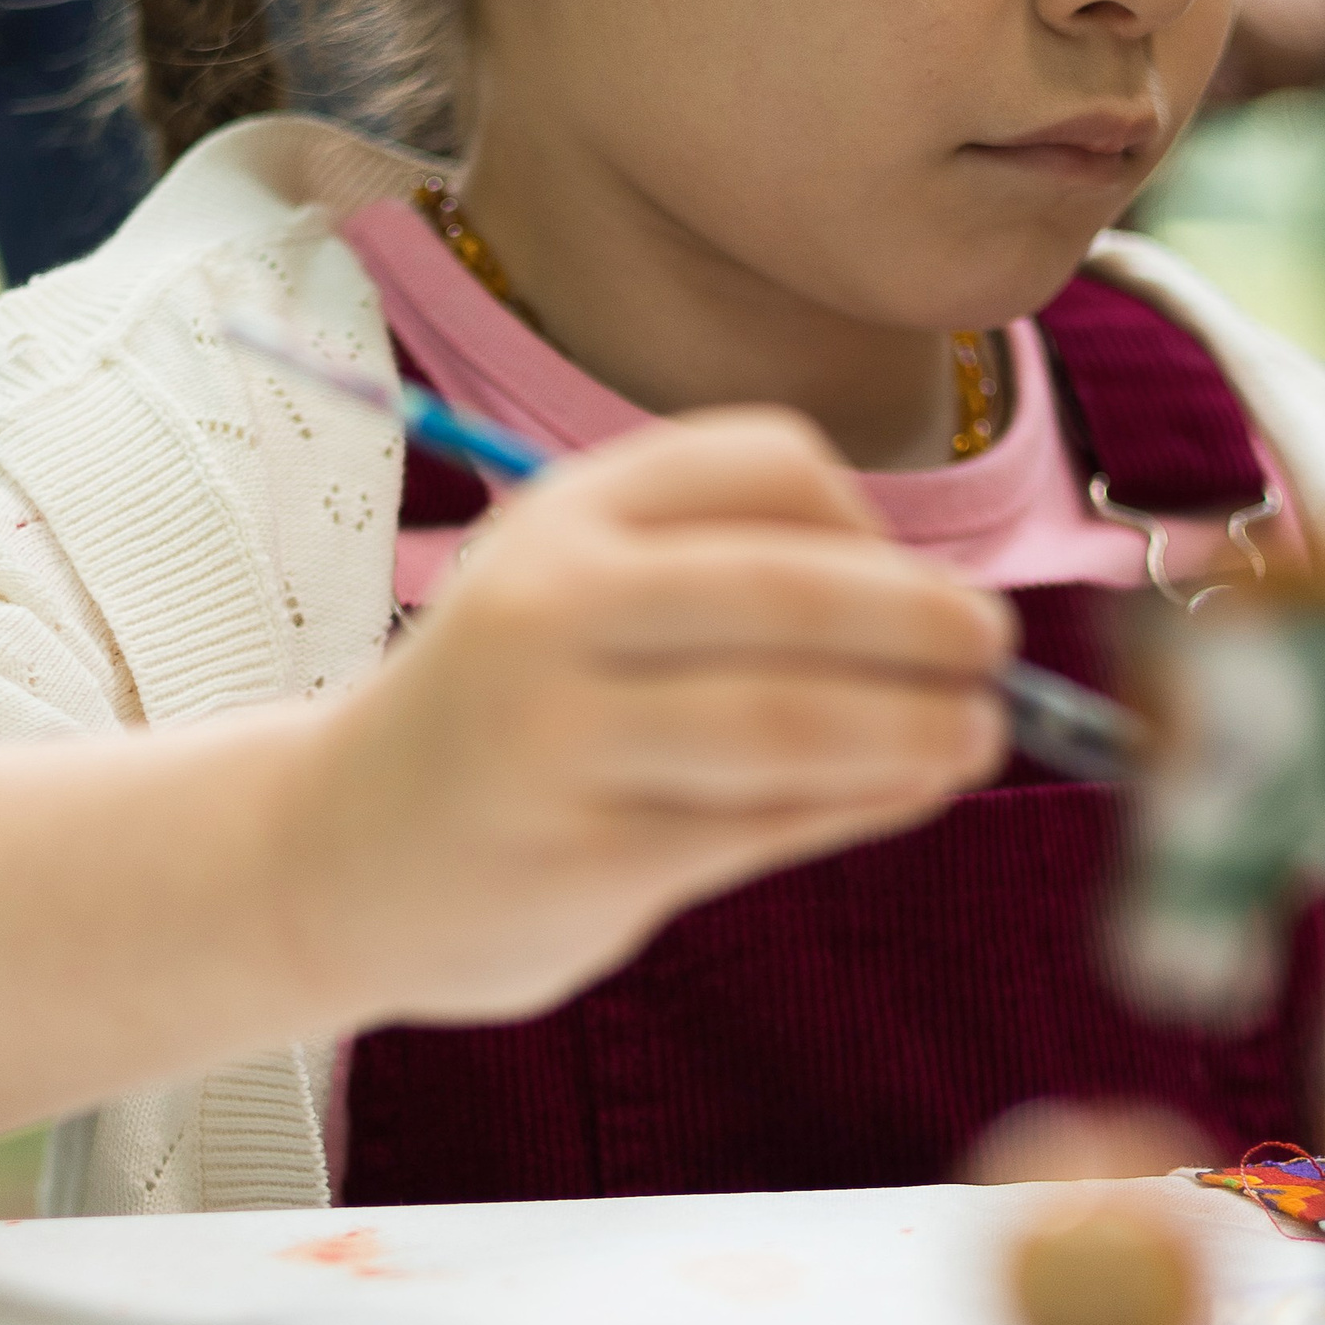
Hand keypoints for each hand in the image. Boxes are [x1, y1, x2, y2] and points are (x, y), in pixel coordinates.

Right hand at [270, 410, 1013, 1026]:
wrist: (330, 850)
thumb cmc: (508, 708)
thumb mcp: (577, 588)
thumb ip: (722, 576)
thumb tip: (937, 615)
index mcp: (565, 514)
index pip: (767, 466)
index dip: (868, 522)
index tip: (914, 582)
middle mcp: (551, 608)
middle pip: (787, 592)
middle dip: (920, 621)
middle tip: (994, 649)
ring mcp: (557, 738)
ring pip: (786, 721)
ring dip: (912, 728)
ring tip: (977, 734)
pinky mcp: (580, 858)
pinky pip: (760, 825)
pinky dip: (858, 805)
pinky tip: (902, 794)